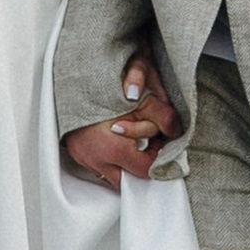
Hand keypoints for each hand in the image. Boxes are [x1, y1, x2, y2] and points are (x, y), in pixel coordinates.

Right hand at [62, 54, 184, 191]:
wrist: (75, 73)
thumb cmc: (107, 82)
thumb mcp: (144, 96)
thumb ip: (164, 116)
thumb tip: (175, 131)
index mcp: (113, 149)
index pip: (144, 170)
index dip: (155, 156)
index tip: (156, 141)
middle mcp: (95, 158)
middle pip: (127, 177)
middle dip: (138, 161)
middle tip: (144, 140)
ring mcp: (83, 156)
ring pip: (110, 172)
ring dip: (122, 159)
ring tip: (127, 138)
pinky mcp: (74, 150)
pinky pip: (96, 163)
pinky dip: (106, 154)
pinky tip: (112, 136)